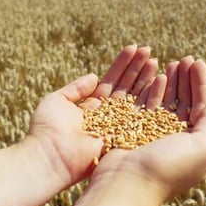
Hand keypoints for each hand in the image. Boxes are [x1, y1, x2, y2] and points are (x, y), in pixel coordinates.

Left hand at [26, 45, 156, 186]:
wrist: (49, 157)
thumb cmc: (47, 128)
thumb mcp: (57, 100)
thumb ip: (76, 88)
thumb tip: (94, 76)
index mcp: (92, 106)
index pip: (112, 81)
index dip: (123, 65)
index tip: (134, 48)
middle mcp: (107, 115)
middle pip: (126, 87)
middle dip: (137, 68)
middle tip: (148, 50)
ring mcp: (117, 125)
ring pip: (135, 98)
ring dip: (145, 78)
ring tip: (154, 60)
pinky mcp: (124, 136)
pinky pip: (140, 114)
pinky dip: (148, 96)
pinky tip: (157, 80)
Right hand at [91, 57, 205, 198]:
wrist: (127, 182)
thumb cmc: (168, 167)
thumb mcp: (201, 147)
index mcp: (192, 143)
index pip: (200, 107)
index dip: (200, 84)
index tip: (198, 62)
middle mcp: (174, 137)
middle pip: (183, 101)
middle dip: (186, 79)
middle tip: (186, 58)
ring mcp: (153, 132)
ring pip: (164, 100)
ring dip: (170, 80)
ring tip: (172, 62)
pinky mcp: (134, 128)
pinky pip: (145, 105)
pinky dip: (152, 90)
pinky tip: (157, 76)